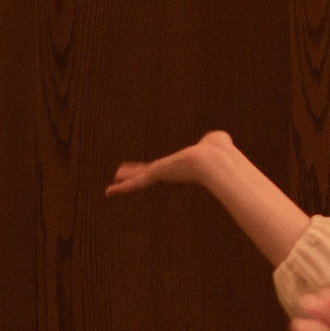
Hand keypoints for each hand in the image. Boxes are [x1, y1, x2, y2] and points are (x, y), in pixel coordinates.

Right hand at [106, 130, 235, 197]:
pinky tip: (110, 192)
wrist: (213, 160)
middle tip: (125, 179)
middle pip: (150, 176)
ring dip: (126, 184)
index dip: (158, 171)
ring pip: (140, 180)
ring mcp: (163, 175)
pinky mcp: (156, 175)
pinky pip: (136, 183)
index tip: (149, 173)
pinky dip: (123, 188)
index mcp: (183, 165)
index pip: (166, 169)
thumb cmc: (218, 151)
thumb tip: (219, 138)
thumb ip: (215, 140)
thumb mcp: (217, 141)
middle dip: (138, 177)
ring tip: (112, 189)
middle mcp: (171, 173)